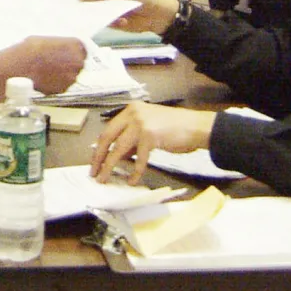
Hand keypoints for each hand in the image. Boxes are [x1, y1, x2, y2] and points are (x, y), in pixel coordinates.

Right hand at [0, 36, 86, 97]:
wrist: (22, 65)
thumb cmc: (32, 48)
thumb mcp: (47, 40)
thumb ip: (58, 46)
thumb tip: (57, 50)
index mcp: (76, 45)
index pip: (82, 50)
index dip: (74, 53)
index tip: (67, 55)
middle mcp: (78, 61)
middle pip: (78, 64)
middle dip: (69, 64)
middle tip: (55, 64)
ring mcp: (72, 77)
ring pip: (70, 76)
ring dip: (62, 75)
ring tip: (47, 72)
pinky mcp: (63, 89)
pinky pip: (61, 86)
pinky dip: (55, 84)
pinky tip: (44, 79)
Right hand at [74, 0, 177, 34]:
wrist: (159, 15)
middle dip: (78, 3)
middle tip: (67, 10)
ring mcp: (104, 6)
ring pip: (90, 11)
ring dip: (90, 15)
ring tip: (87, 18)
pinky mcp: (108, 20)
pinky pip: (100, 21)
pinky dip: (104, 23)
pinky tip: (117, 22)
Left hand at [90, 102, 215, 183]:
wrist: (196, 127)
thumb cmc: (175, 129)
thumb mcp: (148, 129)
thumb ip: (132, 139)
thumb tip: (117, 155)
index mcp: (131, 110)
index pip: (108, 129)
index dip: (100, 147)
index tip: (95, 160)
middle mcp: (132, 113)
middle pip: (108, 137)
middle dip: (99, 157)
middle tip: (94, 172)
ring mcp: (140, 123)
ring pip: (118, 149)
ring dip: (109, 166)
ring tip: (104, 178)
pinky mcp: (149, 136)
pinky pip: (138, 159)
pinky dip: (135, 172)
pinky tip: (131, 181)